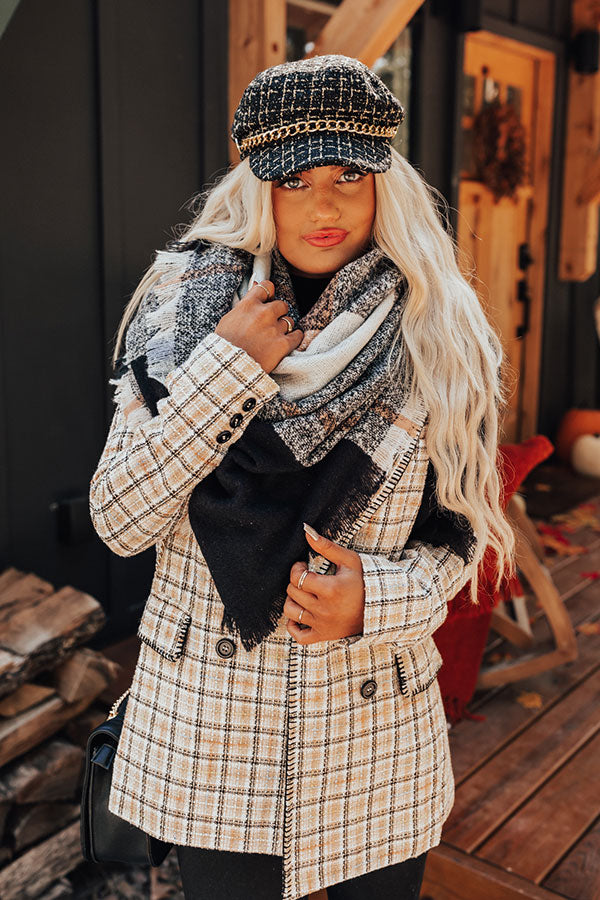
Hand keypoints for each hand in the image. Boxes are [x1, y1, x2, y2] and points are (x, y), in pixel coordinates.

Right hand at [214, 280, 302, 373]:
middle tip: (271, 323)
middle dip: (278, 313)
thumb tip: (255, 287)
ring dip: (284, 327)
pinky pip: (297, 335)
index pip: (266, 287)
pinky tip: (288, 342)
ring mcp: (274, 329)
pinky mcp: (283, 345)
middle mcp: (263, 314)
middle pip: (281, 305)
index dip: (269, 293)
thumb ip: (244, 305)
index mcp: (248, 306)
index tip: (269, 299)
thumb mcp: (228, 320)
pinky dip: (294, 338)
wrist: (228, 369)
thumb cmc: (224, 346)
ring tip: (276, 336)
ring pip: (289, 321)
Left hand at [284, 524, 364, 644]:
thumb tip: (306, 531)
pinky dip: (293, 625)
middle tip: (306, 577)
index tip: (304, 566)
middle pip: (292, 592)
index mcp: (331, 589)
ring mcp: (323, 625)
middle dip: (296, 581)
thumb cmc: (365, 580)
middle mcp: (325, 609)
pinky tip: (300, 614)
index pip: (297, 577)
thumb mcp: (350, 560)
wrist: (381, 607)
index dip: (296, 568)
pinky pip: (298, 636)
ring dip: (292, 600)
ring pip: (290, 612)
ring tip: (303, 593)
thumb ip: (327, 546)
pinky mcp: (323, 636)